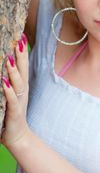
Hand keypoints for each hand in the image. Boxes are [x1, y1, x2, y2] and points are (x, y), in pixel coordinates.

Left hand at [1, 34, 29, 148]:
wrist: (18, 136)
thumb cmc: (12, 113)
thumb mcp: (13, 94)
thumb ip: (12, 80)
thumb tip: (7, 64)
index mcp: (22, 85)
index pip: (23, 65)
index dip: (23, 52)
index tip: (22, 36)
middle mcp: (22, 91)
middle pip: (23, 70)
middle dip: (21, 55)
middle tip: (19, 40)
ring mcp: (19, 101)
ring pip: (18, 83)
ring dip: (13, 71)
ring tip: (8, 58)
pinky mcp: (14, 112)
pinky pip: (11, 100)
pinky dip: (8, 91)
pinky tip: (3, 83)